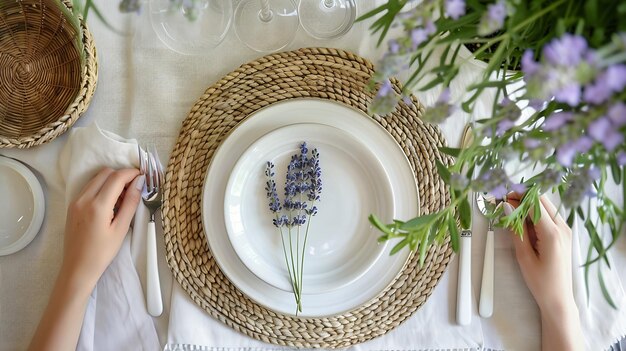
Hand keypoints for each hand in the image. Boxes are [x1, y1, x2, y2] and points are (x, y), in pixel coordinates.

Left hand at [62, 167, 143, 289]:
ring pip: (96, 178)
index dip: (132, 173)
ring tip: (123, 197)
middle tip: (134, 189)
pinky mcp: (72, 205)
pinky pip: (89, 187)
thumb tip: (139, 184)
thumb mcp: (121, 229)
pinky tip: (110, 202)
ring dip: (112, 181)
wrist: (77, 268)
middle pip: (105, 173)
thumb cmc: (102, 252)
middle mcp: (84, 198)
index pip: (117, 177)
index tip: (142, 177)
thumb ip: (130, 203)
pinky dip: (102, 187)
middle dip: (122, 176)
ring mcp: (76, 201)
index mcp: (97, 205)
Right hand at [504, 193, 572, 310]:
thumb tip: (508, 207)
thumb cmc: (540, 282)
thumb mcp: (523, 256)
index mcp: (552, 234)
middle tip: (505, 203)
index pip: (534, 204)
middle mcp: (562, 228)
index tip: (502, 196)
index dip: (517, 196)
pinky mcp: (564, 234)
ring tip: (512, 213)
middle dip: (523, 197)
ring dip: (529, 205)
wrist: (558, 298)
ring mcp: (566, 230)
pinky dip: (535, 214)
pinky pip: (549, 216)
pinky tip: (523, 222)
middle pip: (542, 200)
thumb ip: (516, 230)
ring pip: (546, 206)